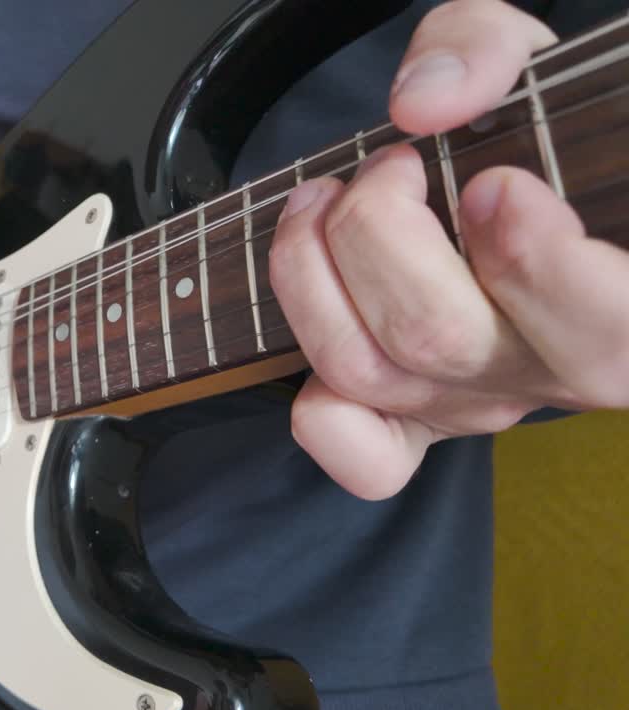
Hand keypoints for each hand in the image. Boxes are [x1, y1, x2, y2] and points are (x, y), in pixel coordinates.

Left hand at [269, 0, 628, 499]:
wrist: (535, 182)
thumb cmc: (542, 128)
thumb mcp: (534, 62)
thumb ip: (484, 49)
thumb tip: (423, 105)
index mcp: (621, 297)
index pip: (606, 332)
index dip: (534, 262)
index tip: (493, 183)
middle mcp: (550, 367)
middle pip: (435, 338)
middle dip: (377, 232)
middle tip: (388, 167)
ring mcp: (478, 400)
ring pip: (367, 372)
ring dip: (311, 274)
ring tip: (320, 200)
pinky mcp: (421, 421)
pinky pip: (365, 459)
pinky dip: (323, 415)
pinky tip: (322, 325)